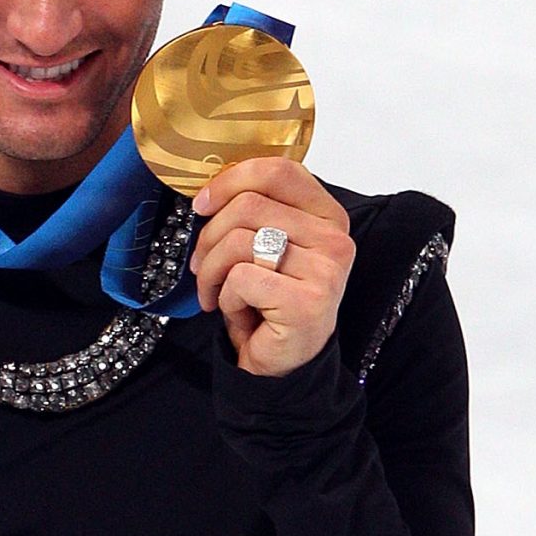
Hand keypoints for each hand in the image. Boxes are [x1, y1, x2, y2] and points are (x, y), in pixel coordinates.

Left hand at [188, 156, 354, 376]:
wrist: (284, 364)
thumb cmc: (270, 303)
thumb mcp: (266, 248)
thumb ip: (256, 213)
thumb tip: (210, 192)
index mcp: (327, 215)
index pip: (279, 171)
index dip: (231, 181)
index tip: (202, 204)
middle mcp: (334, 238)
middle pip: (249, 205)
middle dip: (209, 237)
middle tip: (200, 265)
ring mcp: (325, 270)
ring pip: (239, 241)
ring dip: (211, 271)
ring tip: (215, 292)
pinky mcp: (306, 301)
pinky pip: (240, 279)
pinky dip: (225, 298)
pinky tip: (239, 313)